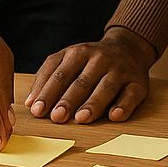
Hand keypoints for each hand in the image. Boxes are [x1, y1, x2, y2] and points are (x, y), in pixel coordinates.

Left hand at [25, 27, 156, 123]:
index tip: (37, 110)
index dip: (48, 92)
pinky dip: (123, 106)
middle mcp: (100, 59)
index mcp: (79, 53)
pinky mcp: (138, 83)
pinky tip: (114, 116)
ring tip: (82, 118)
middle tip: (57, 117)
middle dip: (68, 100)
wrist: (128, 48)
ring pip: (106, 87)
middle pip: (82, 82)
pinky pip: (131, 95)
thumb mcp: (67, 59)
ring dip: (94, 103)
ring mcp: (120, 70)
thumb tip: (30, 102)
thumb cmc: (90, 60)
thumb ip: (47, 76)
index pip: (60, 74)